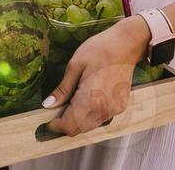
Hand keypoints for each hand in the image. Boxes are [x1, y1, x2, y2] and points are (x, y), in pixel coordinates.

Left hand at [42, 16, 149, 135]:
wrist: (126, 44)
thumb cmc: (99, 49)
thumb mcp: (75, 65)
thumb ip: (62, 89)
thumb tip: (48, 105)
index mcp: (91, 99)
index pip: (69, 126)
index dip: (56, 125)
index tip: (48, 116)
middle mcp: (104, 109)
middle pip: (79, 129)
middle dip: (66, 122)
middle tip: (59, 106)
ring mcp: (114, 110)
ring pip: (90, 126)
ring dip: (78, 119)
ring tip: (73, 98)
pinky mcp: (121, 107)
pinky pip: (101, 118)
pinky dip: (90, 114)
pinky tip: (87, 97)